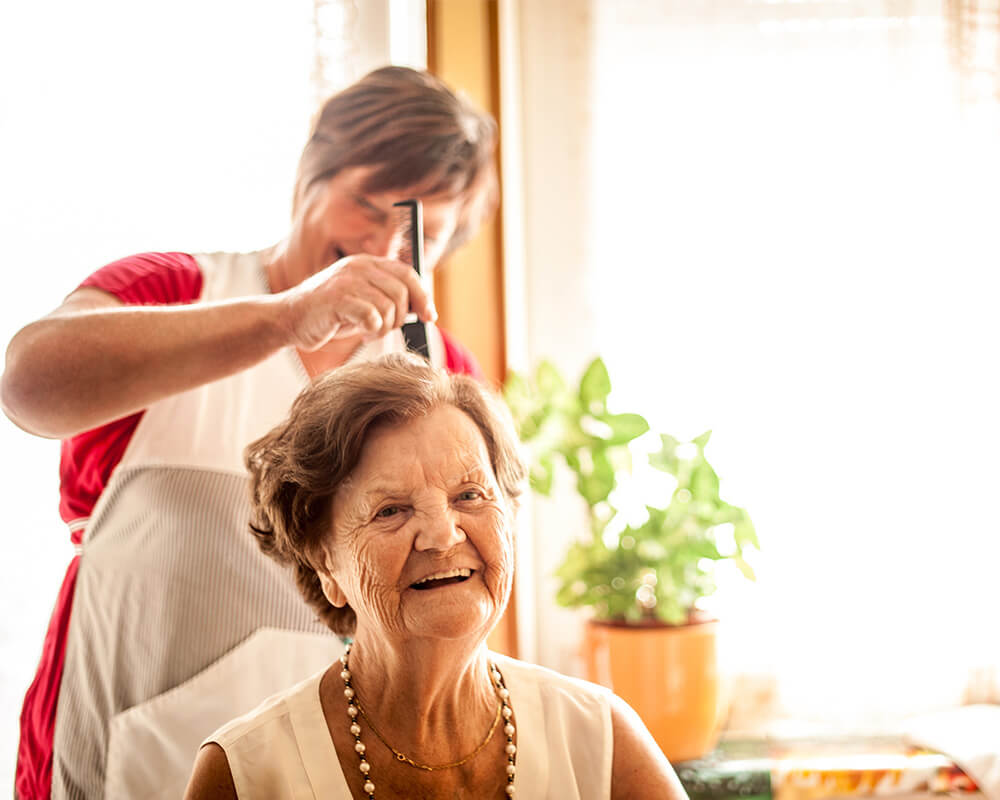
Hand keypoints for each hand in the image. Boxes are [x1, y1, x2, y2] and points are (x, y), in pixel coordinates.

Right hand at [278, 254, 436, 350]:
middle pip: (402, 291)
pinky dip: (372, 330)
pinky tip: (362, 333)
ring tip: (370, 331)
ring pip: (389, 306)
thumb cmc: (330, 315)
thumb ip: (388, 298)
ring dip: (385, 326)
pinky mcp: (336, 299)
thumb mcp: (363, 301)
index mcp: (367, 263)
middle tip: (385, 327)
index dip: (423, 296)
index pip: (407, 273)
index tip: (429, 316)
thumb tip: (423, 309)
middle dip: (401, 317)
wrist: (288, 320)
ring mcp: (346, 281)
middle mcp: (358, 267)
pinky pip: (371, 316)